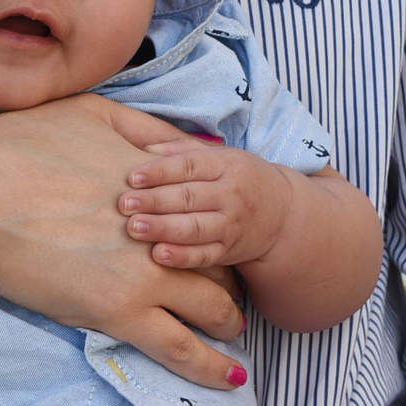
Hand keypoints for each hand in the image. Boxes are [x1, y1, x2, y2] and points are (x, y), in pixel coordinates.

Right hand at [0, 97, 247, 388]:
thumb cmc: (13, 148)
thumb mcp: (88, 113)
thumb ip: (146, 128)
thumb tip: (197, 142)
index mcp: (154, 181)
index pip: (206, 213)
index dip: (217, 231)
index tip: (218, 244)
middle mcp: (160, 228)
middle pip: (220, 260)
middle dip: (230, 278)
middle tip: (232, 293)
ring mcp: (142, 273)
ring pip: (213, 307)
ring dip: (228, 322)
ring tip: (233, 334)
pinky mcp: (117, 312)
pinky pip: (180, 350)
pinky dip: (210, 367)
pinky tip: (230, 379)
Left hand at [119, 139, 289, 269]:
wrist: (282, 214)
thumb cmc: (239, 178)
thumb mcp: (219, 156)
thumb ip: (181, 151)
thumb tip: (142, 148)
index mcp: (226, 165)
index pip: (189, 166)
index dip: (159, 171)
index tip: (132, 177)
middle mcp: (231, 194)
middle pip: (188, 197)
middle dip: (154, 201)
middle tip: (124, 204)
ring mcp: (232, 225)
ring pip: (194, 227)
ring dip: (162, 228)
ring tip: (134, 228)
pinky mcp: (230, 251)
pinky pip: (204, 255)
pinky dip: (182, 257)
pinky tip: (158, 255)